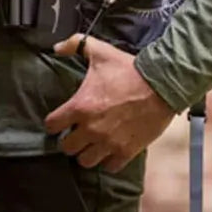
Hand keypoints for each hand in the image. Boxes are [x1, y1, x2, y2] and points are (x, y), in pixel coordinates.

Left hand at [43, 34, 176, 172]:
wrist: (160, 85)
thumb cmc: (127, 69)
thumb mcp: (99, 51)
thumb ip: (75, 45)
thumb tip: (57, 47)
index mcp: (80, 106)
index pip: (52, 125)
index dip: (53, 122)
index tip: (59, 119)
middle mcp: (91, 129)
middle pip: (67, 148)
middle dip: (68, 139)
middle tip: (75, 132)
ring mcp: (109, 143)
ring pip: (86, 161)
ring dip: (86, 152)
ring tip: (90, 143)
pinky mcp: (126, 151)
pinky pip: (109, 167)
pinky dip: (107, 160)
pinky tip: (108, 149)